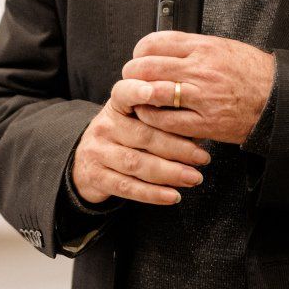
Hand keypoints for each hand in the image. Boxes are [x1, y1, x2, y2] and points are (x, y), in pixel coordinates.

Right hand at [71, 80, 211, 205]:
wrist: (86, 163)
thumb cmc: (124, 136)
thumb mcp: (134, 119)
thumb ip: (160, 118)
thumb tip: (199, 129)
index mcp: (116, 106)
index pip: (124, 93)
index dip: (137, 91)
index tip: (153, 91)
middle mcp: (104, 126)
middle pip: (142, 135)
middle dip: (177, 148)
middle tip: (203, 158)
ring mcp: (97, 152)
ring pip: (136, 163)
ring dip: (169, 173)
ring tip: (194, 178)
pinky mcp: (96, 177)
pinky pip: (127, 187)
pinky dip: (153, 194)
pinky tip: (173, 197)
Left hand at [123, 30, 274, 145]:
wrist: (277, 98)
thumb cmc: (251, 72)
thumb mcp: (223, 47)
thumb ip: (192, 47)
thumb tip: (162, 49)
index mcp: (204, 47)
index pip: (156, 42)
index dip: (139, 51)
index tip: (138, 58)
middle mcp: (201, 69)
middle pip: (148, 67)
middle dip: (131, 74)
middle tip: (130, 80)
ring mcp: (202, 97)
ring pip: (153, 93)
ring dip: (137, 97)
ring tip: (136, 99)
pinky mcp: (205, 122)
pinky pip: (166, 121)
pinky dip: (151, 118)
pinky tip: (149, 116)